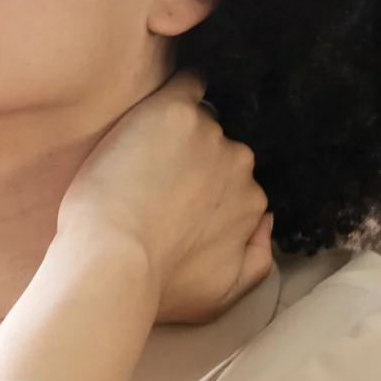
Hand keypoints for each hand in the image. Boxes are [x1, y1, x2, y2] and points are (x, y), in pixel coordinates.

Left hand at [56, 72, 273, 324]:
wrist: (114, 260)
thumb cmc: (159, 287)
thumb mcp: (222, 296)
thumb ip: (257, 260)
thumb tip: (266, 223)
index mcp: (253, 204)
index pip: (232, 184)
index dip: (200, 192)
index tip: (171, 203)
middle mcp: (240, 164)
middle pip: (216, 151)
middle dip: (189, 163)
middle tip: (149, 183)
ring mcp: (209, 135)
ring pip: (195, 124)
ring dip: (172, 136)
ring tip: (136, 160)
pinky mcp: (173, 112)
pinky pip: (186, 84)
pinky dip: (178, 88)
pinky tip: (159, 102)